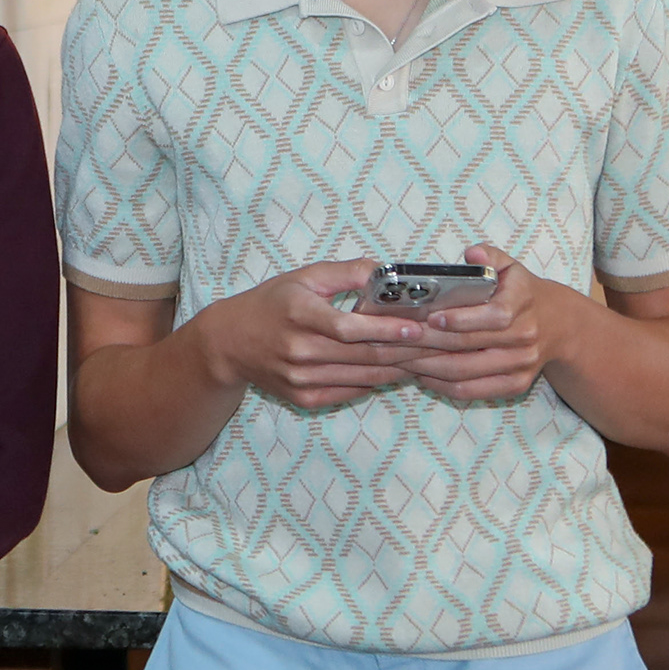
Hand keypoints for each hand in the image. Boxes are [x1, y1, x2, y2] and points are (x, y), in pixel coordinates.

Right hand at [202, 260, 434, 410]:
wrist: (229, 343)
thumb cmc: (270, 304)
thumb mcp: (303, 277)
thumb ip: (346, 273)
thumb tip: (387, 272)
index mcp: (299, 314)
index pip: (349, 328)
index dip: (385, 329)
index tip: (417, 327)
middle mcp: (299, 350)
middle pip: (364, 356)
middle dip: (406, 351)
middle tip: (439, 344)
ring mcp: (301, 378)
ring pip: (363, 378)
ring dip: (399, 369)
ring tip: (428, 358)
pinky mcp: (304, 397)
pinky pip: (350, 392)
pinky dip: (376, 382)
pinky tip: (397, 371)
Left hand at [404, 244, 556, 404]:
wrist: (558, 324)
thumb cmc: (520, 292)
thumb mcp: (509, 266)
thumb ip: (489, 256)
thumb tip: (472, 255)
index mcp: (523, 304)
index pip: (493, 316)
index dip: (461, 319)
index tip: (431, 318)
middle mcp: (525, 337)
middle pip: (470, 346)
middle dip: (429, 343)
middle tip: (397, 338)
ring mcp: (521, 365)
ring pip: (466, 372)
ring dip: (429, 366)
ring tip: (400, 357)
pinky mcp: (515, 385)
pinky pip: (473, 391)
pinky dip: (443, 385)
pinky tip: (421, 373)